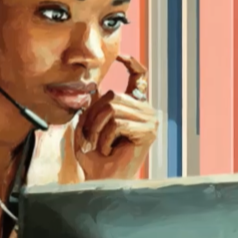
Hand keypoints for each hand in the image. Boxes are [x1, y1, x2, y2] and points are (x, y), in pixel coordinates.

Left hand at [74, 55, 158, 180]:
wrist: (103, 182)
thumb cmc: (95, 158)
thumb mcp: (87, 126)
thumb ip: (91, 106)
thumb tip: (91, 87)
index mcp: (134, 108)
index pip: (139, 78)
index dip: (131, 64)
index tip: (122, 56)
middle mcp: (146, 111)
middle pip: (113, 95)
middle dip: (93, 116)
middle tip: (89, 138)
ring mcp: (150, 120)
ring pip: (113, 108)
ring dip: (98, 129)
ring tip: (99, 145)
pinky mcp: (148, 131)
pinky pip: (118, 123)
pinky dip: (106, 137)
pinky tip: (109, 150)